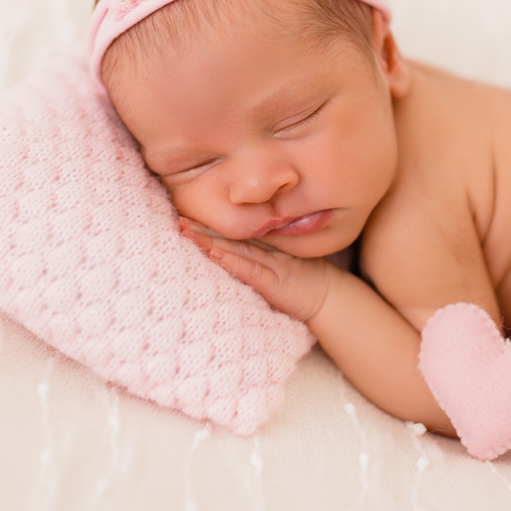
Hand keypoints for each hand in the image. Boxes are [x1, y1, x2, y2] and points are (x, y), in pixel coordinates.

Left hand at [179, 217, 339, 322]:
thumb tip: (234, 245)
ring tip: (187, 233)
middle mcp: (268, 250)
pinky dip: (232, 262)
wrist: (331, 297)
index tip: (187, 213)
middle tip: (179, 219)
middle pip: (231, 236)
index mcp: (268, 244)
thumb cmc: (306, 280)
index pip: (236, 231)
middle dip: (204, 228)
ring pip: (237, 250)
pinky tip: (214, 254)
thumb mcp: (284, 260)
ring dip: (210, 241)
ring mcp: (272, 265)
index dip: (212, 223)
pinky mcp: (275, 283)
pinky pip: (251, 271)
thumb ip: (266, 249)